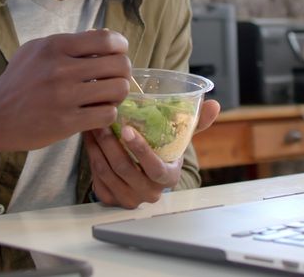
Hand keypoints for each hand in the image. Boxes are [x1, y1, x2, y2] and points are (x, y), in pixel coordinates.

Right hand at [0, 29, 130, 175]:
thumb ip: (67, 43)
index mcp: (55, 46)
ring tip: (109, 96)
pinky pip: (107, 114)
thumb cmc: (17, 82)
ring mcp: (65, 97)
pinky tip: (97, 112)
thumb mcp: (35, 50)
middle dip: (123, 71)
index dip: (121, 46)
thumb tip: (103, 39)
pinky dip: (107, 113)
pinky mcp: (67, 123)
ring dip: (118, 93)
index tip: (119, 53)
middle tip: (116, 77)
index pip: (107, 40)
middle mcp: (61, 69)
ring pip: (118, 89)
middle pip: (118, 64)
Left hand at [84, 98, 219, 207]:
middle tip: (101, 121)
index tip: (127, 129)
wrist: (143, 175)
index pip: (155, 168)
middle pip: (125, 169)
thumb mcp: (179, 139)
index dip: (140, 150)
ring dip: (97, 147)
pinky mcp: (111, 199)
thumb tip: (214, 105)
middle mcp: (149, 193)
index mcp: (168, 178)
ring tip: (92, 125)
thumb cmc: (161, 152)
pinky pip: (97, 179)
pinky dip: (90, 157)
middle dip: (110, 143)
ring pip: (107, 172)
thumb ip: (196, 122)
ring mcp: (129, 199)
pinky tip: (89, 140)